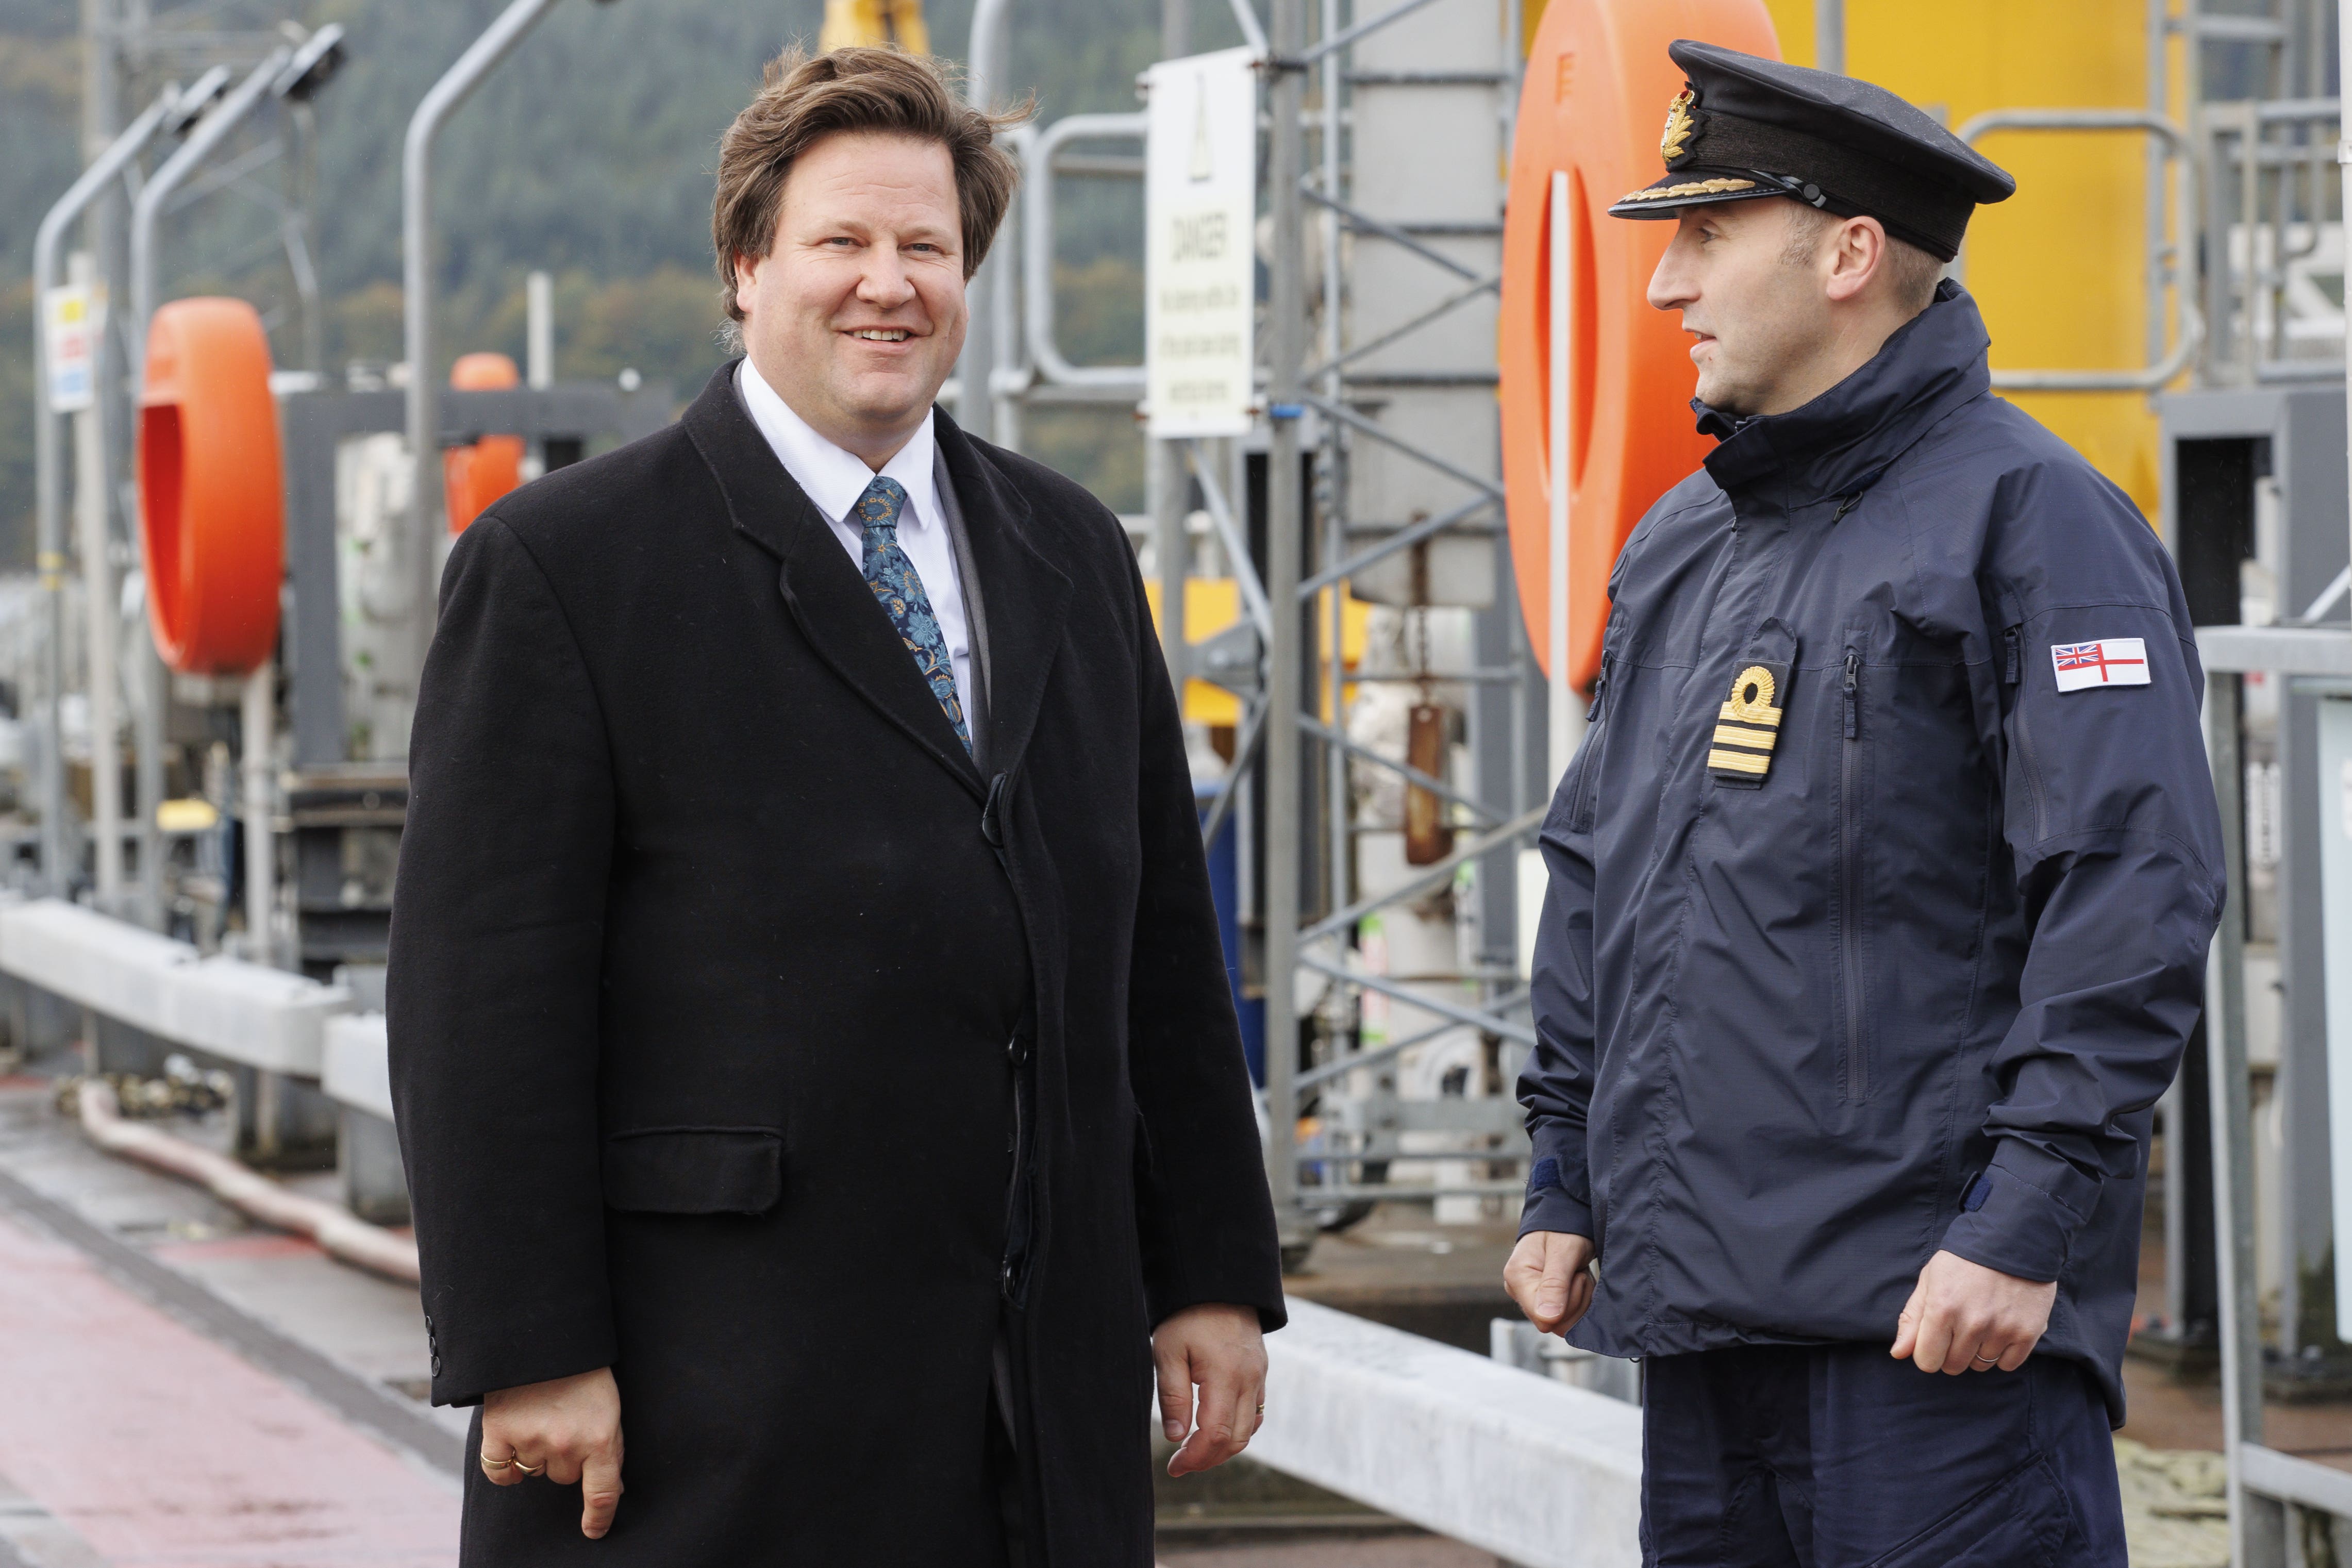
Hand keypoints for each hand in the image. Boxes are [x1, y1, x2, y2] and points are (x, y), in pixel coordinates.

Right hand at [481, 1367, 624, 1538]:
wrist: (547, 1338)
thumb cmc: (585, 1374)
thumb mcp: (610, 1409)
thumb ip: (610, 1450)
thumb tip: (613, 1492)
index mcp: (600, 1439)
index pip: (602, 1493)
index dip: (600, 1517)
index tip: (595, 1531)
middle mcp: (566, 1445)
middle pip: (564, 1477)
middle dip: (567, 1457)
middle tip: (566, 1422)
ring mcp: (531, 1440)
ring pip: (534, 1473)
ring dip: (538, 1454)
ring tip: (542, 1417)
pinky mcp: (499, 1432)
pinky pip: (500, 1473)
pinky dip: (505, 1468)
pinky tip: (512, 1448)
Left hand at [1153, 1303, 1266, 1477]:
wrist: (1218, 1282)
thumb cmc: (1187, 1315)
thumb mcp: (1168, 1351)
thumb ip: (1173, 1396)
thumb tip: (1176, 1437)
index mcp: (1225, 1376)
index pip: (1216, 1435)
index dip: (1195, 1458)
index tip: (1174, 1467)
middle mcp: (1249, 1380)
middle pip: (1236, 1440)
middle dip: (1208, 1459)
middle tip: (1181, 1463)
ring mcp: (1258, 1376)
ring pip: (1249, 1429)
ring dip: (1224, 1447)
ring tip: (1194, 1449)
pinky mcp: (1260, 1372)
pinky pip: (1255, 1411)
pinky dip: (1238, 1428)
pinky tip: (1216, 1429)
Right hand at [1504, 1231, 1595, 1335]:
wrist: (1565, 1219)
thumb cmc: (1563, 1229)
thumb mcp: (1563, 1251)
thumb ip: (1554, 1284)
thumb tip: (1547, 1318)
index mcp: (1517, 1277)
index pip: (1542, 1318)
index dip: (1566, 1305)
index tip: (1573, 1277)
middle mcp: (1520, 1291)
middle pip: (1555, 1322)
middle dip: (1576, 1299)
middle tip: (1577, 1272)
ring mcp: (1532, 1297)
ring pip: (1564, 1322)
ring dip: (1581, 1298)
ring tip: (1577, 1273)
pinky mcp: (1545, 1301)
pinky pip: (1568, 1317)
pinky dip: (1581, 1300)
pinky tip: (1577, 1279)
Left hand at [1890, 1249, 2055, 1374]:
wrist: (2012, 1240)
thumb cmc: (1963, 1261)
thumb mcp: (1930, 1281)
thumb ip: (1912, 1319)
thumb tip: (1898, 1353)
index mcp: (1942, 1309)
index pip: (1927, 1361)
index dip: (1927, 1353)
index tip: (1934, 1339)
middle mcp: (1972, 1323)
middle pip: (1953, 1366)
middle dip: (1951, 1352)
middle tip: (1959, 1327)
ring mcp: (2002, 1330)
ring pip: (1980, 1366)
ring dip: (1977, 1352)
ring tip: (1981, 1324)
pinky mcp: (2027, 1333)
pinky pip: (2008, 1365)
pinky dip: (2002, 1354)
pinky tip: (2000, 1330)